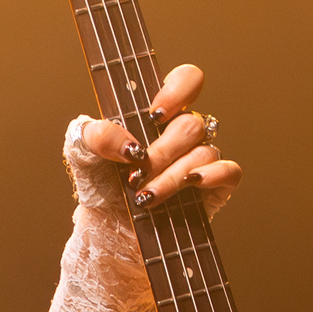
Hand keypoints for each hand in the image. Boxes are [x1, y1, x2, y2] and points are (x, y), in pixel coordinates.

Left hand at [67, 62, 242, 218]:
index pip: (186, 82)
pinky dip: (212, 175)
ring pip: (203, 152)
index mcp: (158, 115)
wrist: (109, 230)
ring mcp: (201, 159)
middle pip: (190, 125)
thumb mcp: (82, 153)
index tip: (154, 116)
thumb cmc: (100, 185)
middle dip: (161, 152)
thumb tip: (128, 143)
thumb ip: (94, 134)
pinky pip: (230, 171)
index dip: (178, 90)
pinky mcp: (215, 187)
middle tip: (137, 173)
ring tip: (146, 196)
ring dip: (172, 176)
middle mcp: (183, 133)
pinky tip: (191, 182)